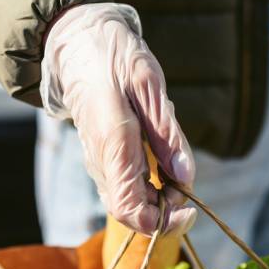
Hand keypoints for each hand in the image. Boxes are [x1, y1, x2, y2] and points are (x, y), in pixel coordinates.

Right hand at [40, 3, 195, 234]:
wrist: (79, 45)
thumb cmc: (114, 59)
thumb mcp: (149, 86)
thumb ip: (167, 134)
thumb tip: (186, 176)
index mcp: (113, 144)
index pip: (130, 210)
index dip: (161, 223)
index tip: (189, 210)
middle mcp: (102, 162)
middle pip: (133, 213)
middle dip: (167, 208)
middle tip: (185, 179)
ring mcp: (100, 163)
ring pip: (133, 201)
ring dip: (161, 195)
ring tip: (173, 159)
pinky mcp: (105, 159)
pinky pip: (130, 185)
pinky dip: (153, 183)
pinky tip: (161, 155)